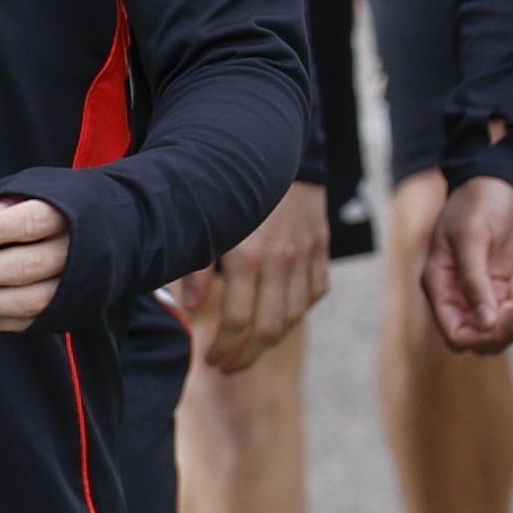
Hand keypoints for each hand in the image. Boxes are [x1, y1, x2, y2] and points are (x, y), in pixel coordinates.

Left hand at [0, 197, 71, 332]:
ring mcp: (75, 286)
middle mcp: (76, 252)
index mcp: (71, 214)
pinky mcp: (67, 310)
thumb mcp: (44, 191)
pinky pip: (30, 322)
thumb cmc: (61, 209)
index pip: (32, 222)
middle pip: (27, 266)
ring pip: (29, 301)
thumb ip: (13, 203)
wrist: (113, 234)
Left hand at [170, 180, 328, 372]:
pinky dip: (300, 310)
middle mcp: (282, 258)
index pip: (239, 322)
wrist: (270, 147)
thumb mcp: (203, 225)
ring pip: (295, 315)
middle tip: (227, 366)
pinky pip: (316, 291)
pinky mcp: (321, 244)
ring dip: (271, 341)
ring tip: (250, 351)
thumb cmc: (226, 190)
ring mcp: (306, 252)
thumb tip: (191, 310)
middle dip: (246, 356)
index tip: (210, 359)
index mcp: (248, 255)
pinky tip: (280, 316)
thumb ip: (195, 269)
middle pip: (270, 328)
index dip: (223, 348)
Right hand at [423, 172, 512, 354]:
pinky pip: (510, 315)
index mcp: (440, 285)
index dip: (481, 334)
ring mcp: (478, 293)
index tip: (504, 310)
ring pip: (497, 333)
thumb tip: (486, 324)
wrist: (497, 179)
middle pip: (479, 339)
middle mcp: (456, 295)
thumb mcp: (473, 238)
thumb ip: (476, 282)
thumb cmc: (477, 202)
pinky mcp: (498, 286)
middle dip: (504, 328)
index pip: (455, 333)